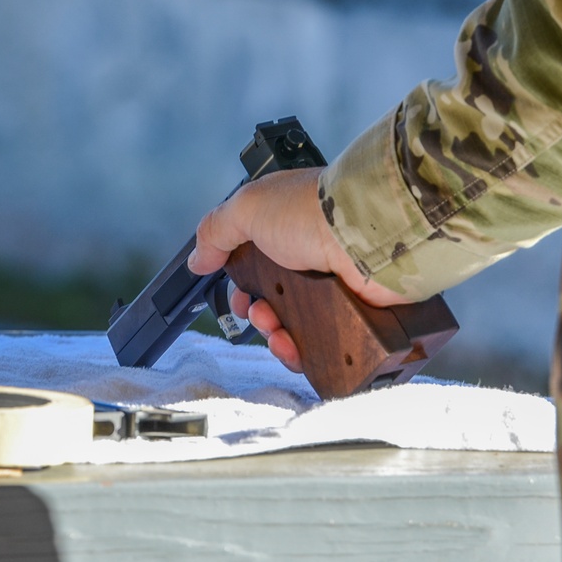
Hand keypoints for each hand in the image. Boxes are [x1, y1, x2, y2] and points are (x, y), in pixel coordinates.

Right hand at [187, 166, 409, 370]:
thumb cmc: (313, 212)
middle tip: (259, 315)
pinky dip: (303, 352)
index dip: (241, 287)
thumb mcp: (247, 208)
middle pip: (273, 301)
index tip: (236, 299)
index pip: (256, 265)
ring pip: (295, 327)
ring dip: (276, 337)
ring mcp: (332, 286)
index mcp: (285, 229)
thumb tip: (197, 259)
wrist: (365, 234)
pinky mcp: (352, 312)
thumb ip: (215, 231)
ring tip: (277, 333)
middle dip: (258, 315)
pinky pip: (322, 345)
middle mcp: (309, 257)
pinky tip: (295, 351)